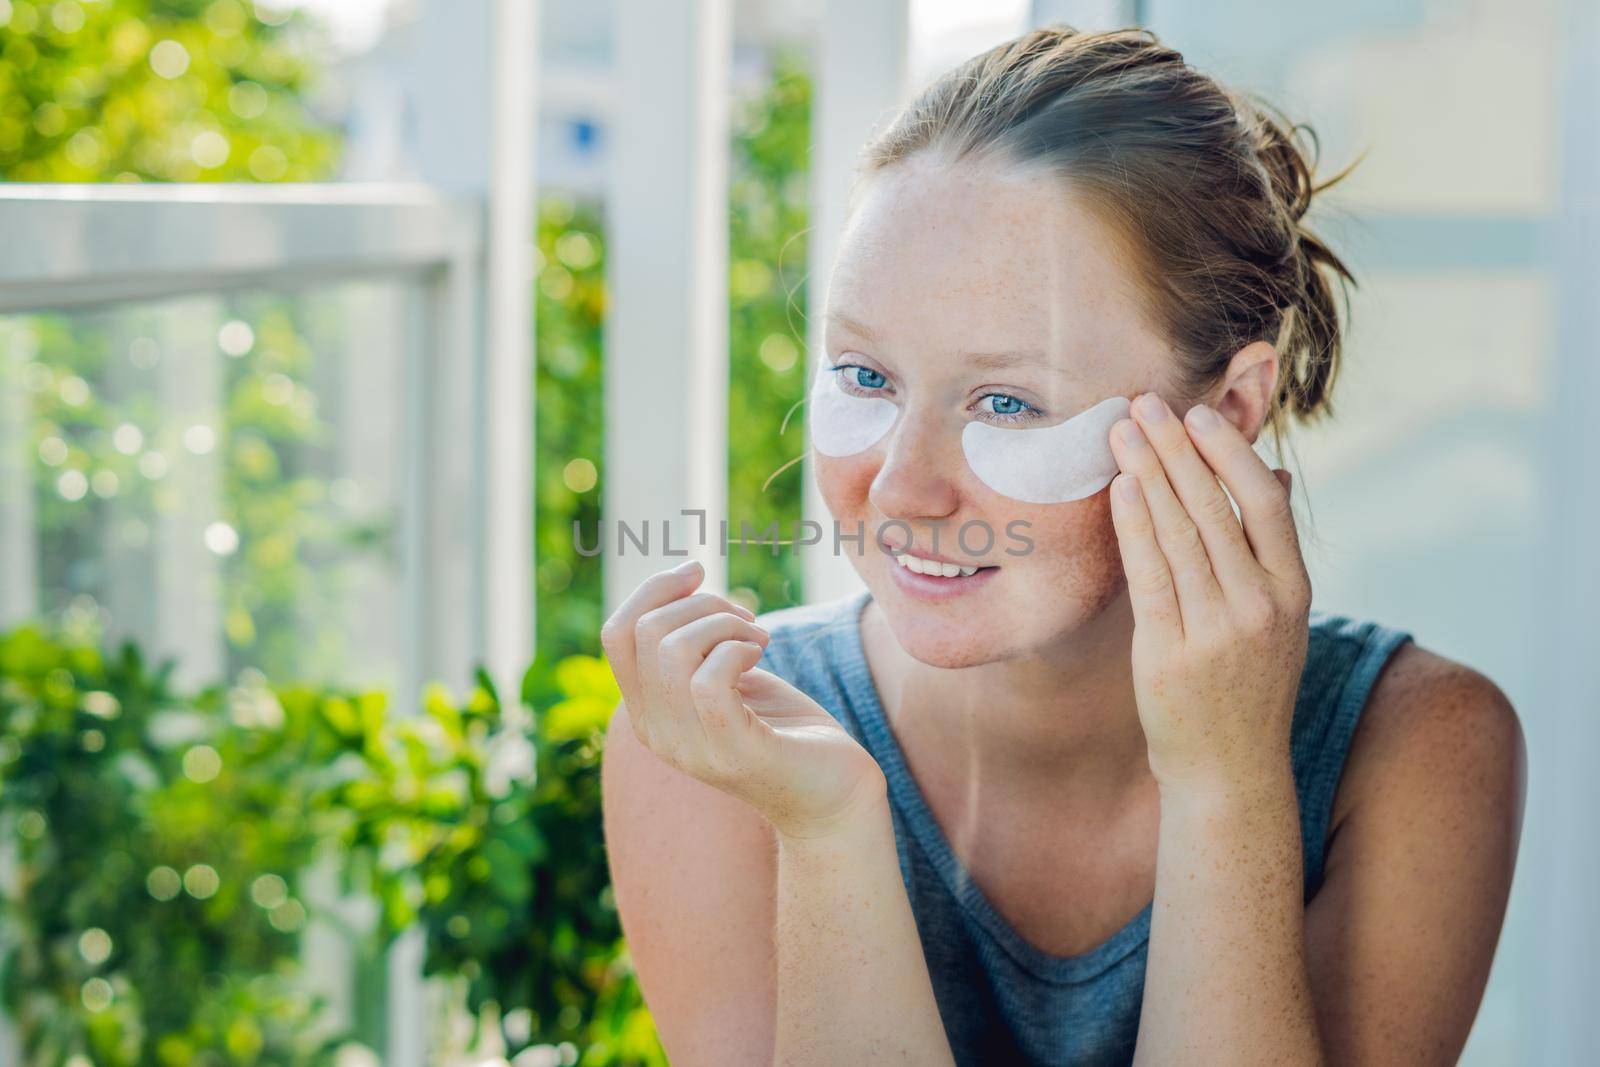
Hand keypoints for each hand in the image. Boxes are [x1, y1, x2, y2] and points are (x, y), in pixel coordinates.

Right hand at [600, 560, 885, 837]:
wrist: (833, 796)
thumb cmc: (784, 728)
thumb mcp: (727, 679)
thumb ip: (695, 645)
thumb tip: (684, 579)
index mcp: (648, 715)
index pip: (616, 635)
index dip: (654, 590)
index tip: (698, 573)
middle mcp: (658, 735)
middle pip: (646, 633)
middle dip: (701, 603)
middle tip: (745, 619)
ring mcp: (692, 748)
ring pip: (673, 650)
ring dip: (723, 624)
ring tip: (757, 638)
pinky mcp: (734, 752)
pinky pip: (709, 680)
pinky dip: (738, 649)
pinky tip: (761, 654)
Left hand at [1106, 393, 1312, 794]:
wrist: (1228, 773)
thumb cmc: (1245, 685)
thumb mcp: (1277, 617)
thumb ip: (1270, 547)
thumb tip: (1271, 471)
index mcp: (1293, 592)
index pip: (1264, 505)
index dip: (1230, 453)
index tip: (1199, 414)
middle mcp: (1260, 608)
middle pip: (1215, 510)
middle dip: (1177, 449)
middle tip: (1145, 401)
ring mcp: (1217, 633)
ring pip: (1180, 535)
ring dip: (1148, 474)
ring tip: (1122, 430)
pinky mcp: (1170, 655)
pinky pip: (1151, 577)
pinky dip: (1134, 527)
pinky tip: (1120, 488)